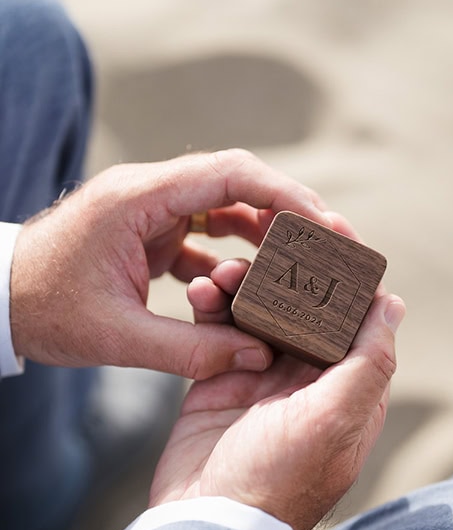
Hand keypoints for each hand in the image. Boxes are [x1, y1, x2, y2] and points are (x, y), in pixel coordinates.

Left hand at [9, 148, 329, 380]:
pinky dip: (233, 252)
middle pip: (237, 181)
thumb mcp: (116, 337)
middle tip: (332, 245)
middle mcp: (150, 192)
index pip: (230, 174)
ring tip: (303, 265)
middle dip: (288, 210)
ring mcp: (150, 209)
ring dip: (264, 231)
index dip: (286, 195)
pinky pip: (205, 230)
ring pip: (225, 204)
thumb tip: (257, 356)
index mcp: (139, 199)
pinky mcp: (149, 231)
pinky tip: (253, 284)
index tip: (325, 225)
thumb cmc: (43, 310)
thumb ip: (190, 349)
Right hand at [149, 257, 404, 529]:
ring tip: (223, 270)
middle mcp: (307, 382)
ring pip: (258, 313)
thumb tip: (394, 304)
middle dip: (285, 272)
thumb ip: (368, 360)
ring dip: (243, 285)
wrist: (206, 522)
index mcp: (346, 390)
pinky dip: (211, 307)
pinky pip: (218, 330)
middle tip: (267, 235)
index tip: (330, 230)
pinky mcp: (219, 381)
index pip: (355, 319)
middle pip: (303, 308)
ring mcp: (260, 380)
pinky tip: (200, 290)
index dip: (346, 276)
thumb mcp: (335, 418)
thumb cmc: (277, 477)